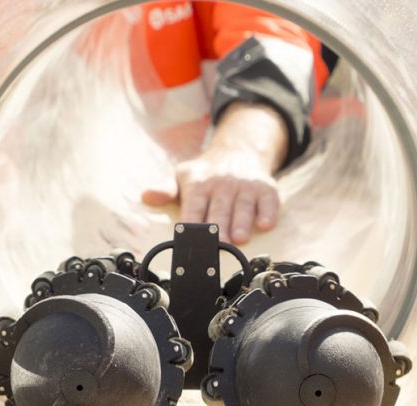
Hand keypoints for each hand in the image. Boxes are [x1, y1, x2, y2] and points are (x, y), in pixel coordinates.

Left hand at [141, 102, 288, 244]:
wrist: (238, 151)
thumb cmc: (207, 174)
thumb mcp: (182, 177)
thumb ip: (165, 190)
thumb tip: (146, 197)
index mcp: (199, 183)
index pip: (194, 206)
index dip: (192, 223)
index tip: (189, 238)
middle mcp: (223, 183)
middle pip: (220, 209)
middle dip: (219, 226)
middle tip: (218, 244)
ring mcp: (246, 185)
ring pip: (244, 206)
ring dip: (243, 222)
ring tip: (239, 239)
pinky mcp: (266, 187)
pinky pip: (269, 200)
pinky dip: (269, 212)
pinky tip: (265, 225)